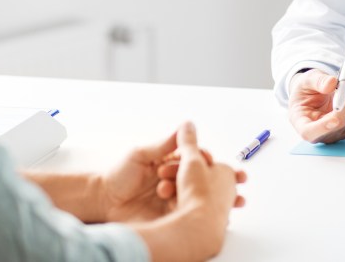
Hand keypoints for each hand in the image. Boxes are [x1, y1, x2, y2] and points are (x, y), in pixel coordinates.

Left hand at [130, 123, 245, 261]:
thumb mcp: (141, 154)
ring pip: (203, 198)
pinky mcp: (171, 216)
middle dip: (228, 181)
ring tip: (233, 200)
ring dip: (220, 198)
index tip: (215, 160)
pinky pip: (191, 215)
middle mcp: (178, 181)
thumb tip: (185, 127)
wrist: (103, 200)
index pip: (198, 161)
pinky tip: (218, 215)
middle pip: (207, 180)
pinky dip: (206, 214)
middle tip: (241, 180)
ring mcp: (176, 199)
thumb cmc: (118, 175)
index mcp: (172, 163)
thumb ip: (164, 144)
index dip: (210, 161)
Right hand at [288, 68, 344, 143]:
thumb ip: (317, 81)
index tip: (336, 113)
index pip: (310, 132)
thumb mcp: (306, 81)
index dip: (324, 126)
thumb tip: (332, 83)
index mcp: (301, 124)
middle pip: (338, 122)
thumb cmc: (304, 91)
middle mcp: (319, 134)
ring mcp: (334, 134)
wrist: (311, 94)